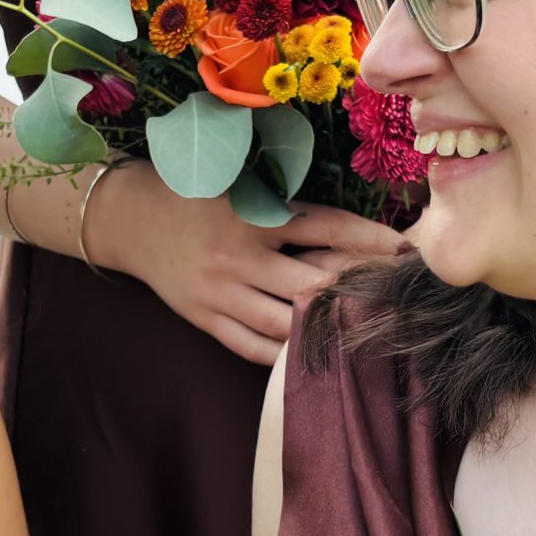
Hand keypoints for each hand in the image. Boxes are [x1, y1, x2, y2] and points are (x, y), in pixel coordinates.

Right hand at [85, 162, 408, 364]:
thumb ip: (287, 201)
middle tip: (392, 293)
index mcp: (251, 214)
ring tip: (361, 324)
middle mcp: (237, 257)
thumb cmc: (195, 193)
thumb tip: (351, 226)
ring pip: (286, 322)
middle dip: (357, 288)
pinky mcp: (205, 319)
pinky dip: (286, 354)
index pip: (326, 228)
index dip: (371, 239)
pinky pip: (252, 347)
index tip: (405, 248)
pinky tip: (315, 351)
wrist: (131, 219)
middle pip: (313, 284)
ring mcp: (220, 294)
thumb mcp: (239, 182)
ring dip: (326, 325)